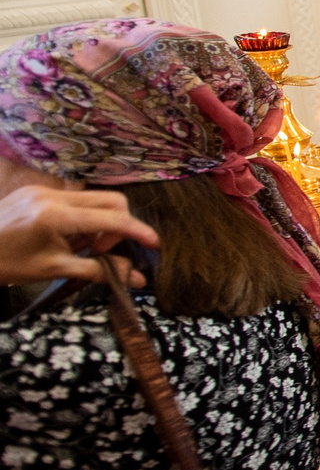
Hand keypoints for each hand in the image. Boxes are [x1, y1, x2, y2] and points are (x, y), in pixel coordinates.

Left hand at [0, 185, 158, 286]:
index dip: (137, 231)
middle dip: (118, 225)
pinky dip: (83, 216)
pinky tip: (68, 235)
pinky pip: (75, 198)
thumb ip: (99, 271)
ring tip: (83, 245)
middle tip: (102, 250)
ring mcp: (43, 189)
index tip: (154, 244)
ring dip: (101, 220)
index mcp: (56, 215)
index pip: (111, 218)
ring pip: (94, 197)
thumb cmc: (8, 266)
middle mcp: (52, 195)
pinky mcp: (37, 190)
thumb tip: (137, 279)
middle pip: (110, 200)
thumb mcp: (55, 270)